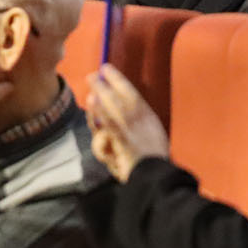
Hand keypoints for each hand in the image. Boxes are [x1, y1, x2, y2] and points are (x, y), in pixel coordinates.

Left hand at [87, 64, 167, 182]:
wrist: (156, 178)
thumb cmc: (152, 161)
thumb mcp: (151, 138)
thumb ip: (137, 125)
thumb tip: (119, 116)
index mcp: (148, 119)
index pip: (131, 93)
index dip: (117, 79)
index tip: (106, 69)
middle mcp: (140, 121)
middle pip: (120, 98)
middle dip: (105, 85)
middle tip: (92, 75)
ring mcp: (131, 131)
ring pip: (114, 108)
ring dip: (102, 94)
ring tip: (91, 87)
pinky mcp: (123, 142)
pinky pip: (110, 124)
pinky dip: (101, 112)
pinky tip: (93, 102)